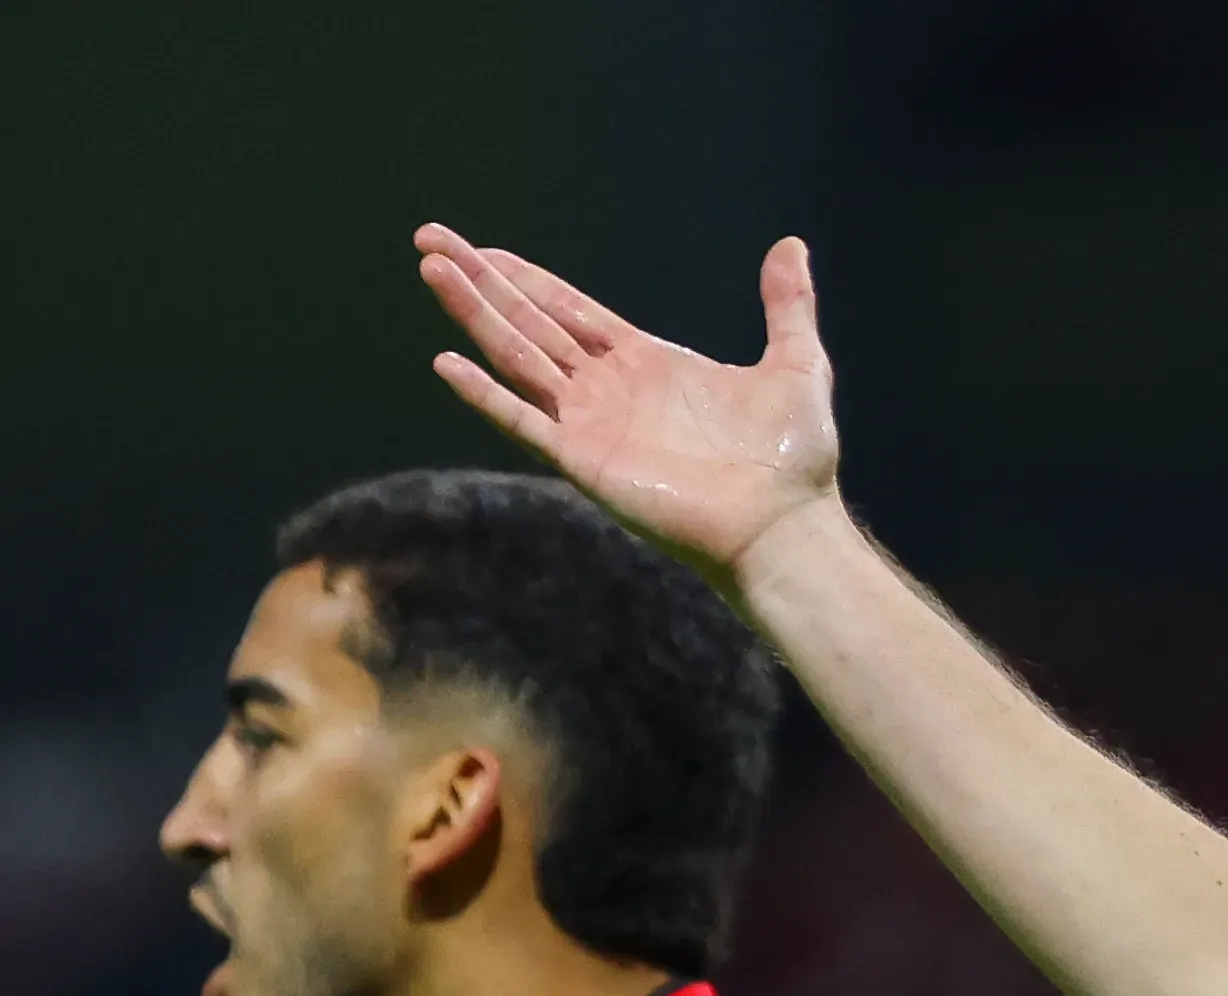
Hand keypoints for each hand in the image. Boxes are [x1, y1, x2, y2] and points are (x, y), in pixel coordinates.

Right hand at [415, 227, 842, 589]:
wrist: (789, 524)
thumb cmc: (794, 460)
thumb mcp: (797, 365)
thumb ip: (786, 306)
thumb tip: (791, 246)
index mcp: (645, 362)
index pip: (568, 310)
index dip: (524, 278)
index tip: (480, 249)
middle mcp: (609, 390)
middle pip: (529, 324)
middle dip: (481, 283)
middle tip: (429, 239)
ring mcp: (593, 425)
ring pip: (517, 359)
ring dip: (474, 315)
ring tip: (432, 270)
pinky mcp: (587, 462)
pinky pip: (524, 423)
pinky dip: (486, 394)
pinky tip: (446, 362)